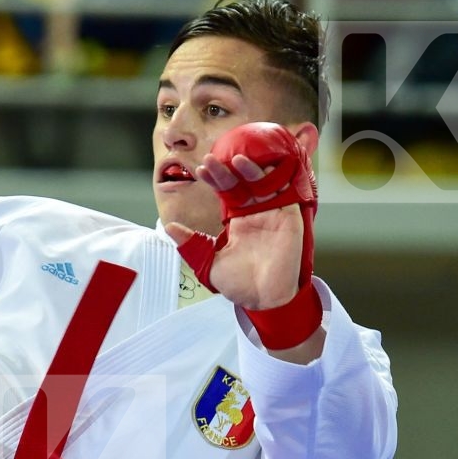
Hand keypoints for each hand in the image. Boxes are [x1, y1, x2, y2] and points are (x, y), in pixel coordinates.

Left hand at [165, 167, 304, 310]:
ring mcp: (274, 212)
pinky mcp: (289, 217)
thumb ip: (190, 244)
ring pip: (264, 182)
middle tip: (211, 160)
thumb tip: (168, 226)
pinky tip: (266, 167)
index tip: (200, 170)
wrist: (262, 299)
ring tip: (236, 159)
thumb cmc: (238, 284)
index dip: (215, 180)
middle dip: (227, 171)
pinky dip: (278, 178)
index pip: (226, 192)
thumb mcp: (207, 262)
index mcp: (237, 219)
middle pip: (242, 183)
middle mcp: (256, 212)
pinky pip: (286, 191)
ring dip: (251, 169)